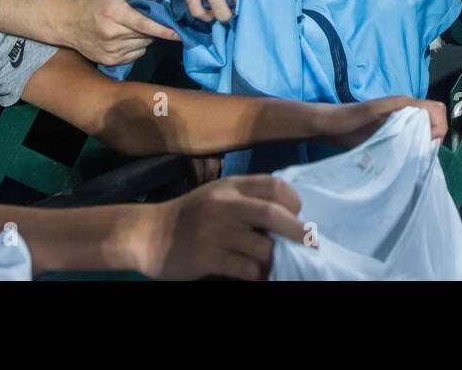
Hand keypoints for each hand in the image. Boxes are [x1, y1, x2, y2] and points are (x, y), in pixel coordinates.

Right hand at [66, 0, 179, 66]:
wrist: (67, 23)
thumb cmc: (94, 2)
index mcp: (114, 13)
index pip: (145, 25)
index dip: (164, 30)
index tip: (178, 34)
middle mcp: (112, 34)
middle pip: (146, 36)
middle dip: (153, 29)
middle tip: (148, 19)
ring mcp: (110, 50)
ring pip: (143, 46)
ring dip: (145, 38)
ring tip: (132, 28)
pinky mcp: (109, 61)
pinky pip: (135, 55)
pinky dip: (136, 47)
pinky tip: (125, 38)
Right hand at [134, 176, 305, 279]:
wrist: (148, 235)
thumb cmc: (189, 216)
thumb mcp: (217, 195)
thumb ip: (246, 198)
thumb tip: (287, 214)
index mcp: (230, 186)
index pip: (273, 185)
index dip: (293, 200)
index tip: (298, 214)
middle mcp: (224, 205)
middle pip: (274, 213)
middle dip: (299, 231)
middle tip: (312, 244)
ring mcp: (216, 232)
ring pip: (262, 247)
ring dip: (274, 260)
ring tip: (275, 265)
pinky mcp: (208, 257)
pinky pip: (246, 269)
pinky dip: (258, 276)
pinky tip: (257, 277)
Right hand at [162, 0, 252, 22]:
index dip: (259, 2)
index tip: (260, 5)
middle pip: (241, 7)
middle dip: (244, 10)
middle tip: (244, 9)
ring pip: (220, 14)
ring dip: (226, 16)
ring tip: (228, 12)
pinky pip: (196, 11)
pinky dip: (204, 16)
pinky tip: (209, 11)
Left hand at [321, 97, 446, 149]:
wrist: (329, 124)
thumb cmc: (348, 124)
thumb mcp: (375, 128)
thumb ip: (402, 129)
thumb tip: (425, 139)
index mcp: (404, 103)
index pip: (437, 110)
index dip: (439, 129)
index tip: (426, 146)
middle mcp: (405, 106)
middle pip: (435, 117)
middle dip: (434, 136)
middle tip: (420, 155)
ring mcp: (400, 113)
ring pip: (425, 124)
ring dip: (424, 140)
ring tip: (412, 156)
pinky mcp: (393, 122)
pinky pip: (414, 128)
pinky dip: (415, 140)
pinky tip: (403, 153)